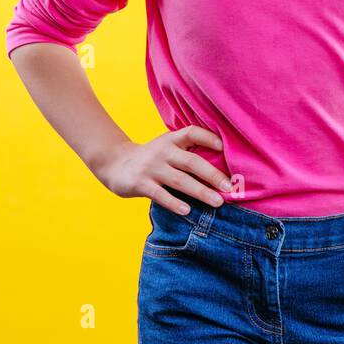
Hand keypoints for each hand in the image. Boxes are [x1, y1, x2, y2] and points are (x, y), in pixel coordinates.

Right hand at [93, 125, 233, 214]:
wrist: (114, 164)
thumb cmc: (152, 159)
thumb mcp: (167, 148)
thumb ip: (188, 153)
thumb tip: (222, 169)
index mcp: (171, 139)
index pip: (192, 133)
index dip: (209, 138)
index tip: (225, 147)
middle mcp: (162, 151)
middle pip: (192, 162)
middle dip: (213, 175)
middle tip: (229, 187)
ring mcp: (151, 168)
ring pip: (180, 180)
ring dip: (201, 192)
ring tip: (217, 202)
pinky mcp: (140, 184)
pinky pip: (160, 194)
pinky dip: (174, 203)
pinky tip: (187, 210)